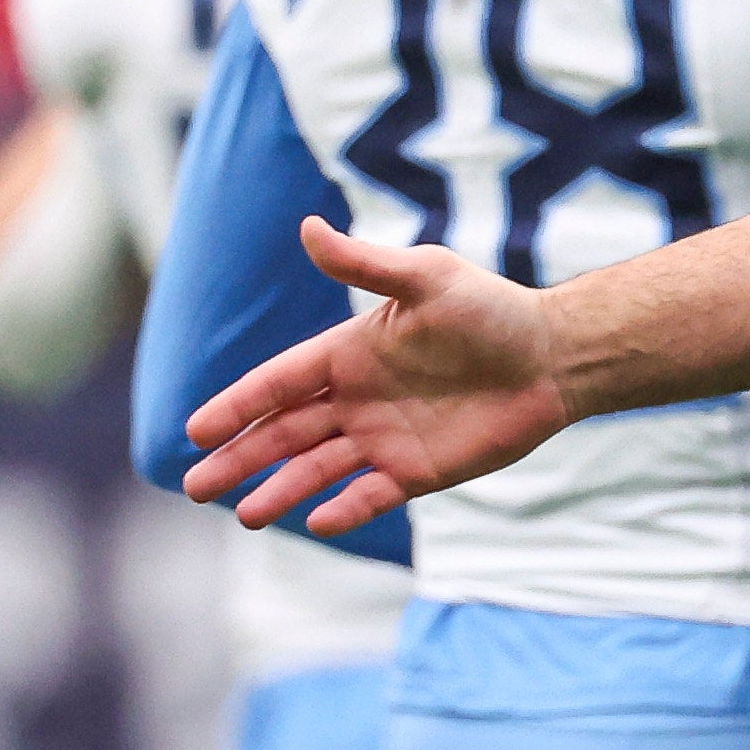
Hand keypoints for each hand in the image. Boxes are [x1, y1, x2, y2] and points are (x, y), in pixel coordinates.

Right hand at [183, 220, 569, 536]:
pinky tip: (315, 522)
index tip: (197, 430)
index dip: (239, 405)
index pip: (279, 383)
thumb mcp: (427, 277)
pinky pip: (372, 495)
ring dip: (280, 490)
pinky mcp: (419, 471)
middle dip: (241, 458)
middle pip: (285, 433)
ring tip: (245, 515)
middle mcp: (357, 399)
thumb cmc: (492, 308)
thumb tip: (308, 227)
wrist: (554, 354)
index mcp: (349, 353)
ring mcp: (385, 438)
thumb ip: (366, 263)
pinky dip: (345, 509)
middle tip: (196, 486)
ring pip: (318, 469)